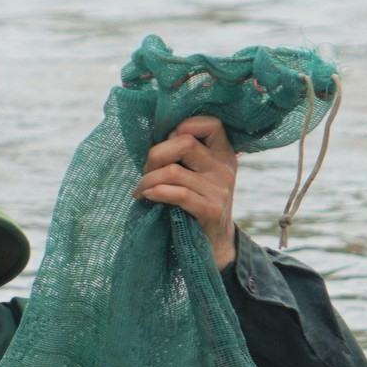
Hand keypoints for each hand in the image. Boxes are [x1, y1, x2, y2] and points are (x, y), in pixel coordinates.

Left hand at [136, 116, 239, 270]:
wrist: (215, 243)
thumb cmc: (196, 202)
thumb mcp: (199, 174)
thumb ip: (185, 154)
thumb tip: (153, 138)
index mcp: (224, 153)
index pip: (210, 123)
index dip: (182, 127)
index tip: (167, 144)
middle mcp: (225, 168)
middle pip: (184, 142)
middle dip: (156, 155)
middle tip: (146, 170)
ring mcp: (220, 189)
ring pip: (173, 171)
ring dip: (148, 180)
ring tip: (141, 189)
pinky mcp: (211, 210)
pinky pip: (178, 194)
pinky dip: (156, 193)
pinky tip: (147, 197)